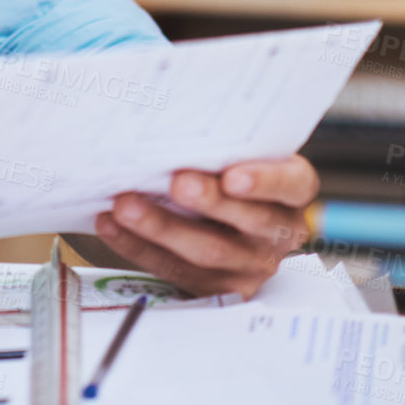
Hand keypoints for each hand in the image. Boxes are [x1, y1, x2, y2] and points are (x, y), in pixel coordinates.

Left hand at [95, 154, 318, 298]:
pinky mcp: (217, 288)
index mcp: (291, 192)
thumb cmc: (229, 168)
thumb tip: (171, 116)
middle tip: (176, 183)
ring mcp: (249, 265)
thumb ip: (222, 141)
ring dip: (161, 227)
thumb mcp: (240, 151)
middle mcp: (277, 232)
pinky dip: (139, 246)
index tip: (233, 176)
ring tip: (126, 205)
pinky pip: (176, 271)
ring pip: (207, 251)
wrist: (225, 216)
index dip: (264, 181)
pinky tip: (113, 224)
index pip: (290, 184)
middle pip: (248, 221)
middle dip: (209, 202)